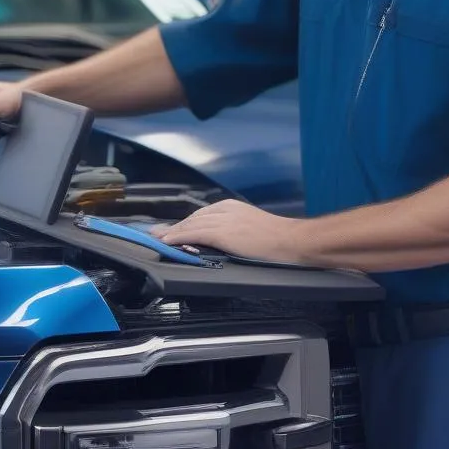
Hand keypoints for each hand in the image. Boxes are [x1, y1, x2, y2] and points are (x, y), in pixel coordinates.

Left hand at [157, 200, 309, 264]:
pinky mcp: (223, 232)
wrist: (291, 241)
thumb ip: (236, 230)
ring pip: (190, 224)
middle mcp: (226, 209)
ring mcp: (224, 220)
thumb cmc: (278, 239)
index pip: (202, 214)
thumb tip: (225, 240)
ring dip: (172, 232)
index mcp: (233, 207)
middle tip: (157, 233)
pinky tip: (168, 241)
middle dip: (175, 226)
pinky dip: (178, 237)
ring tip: (158, 238)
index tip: (173, 229)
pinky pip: (194, 233)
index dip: (186, 223)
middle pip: (193, 217)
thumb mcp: (253, 228)